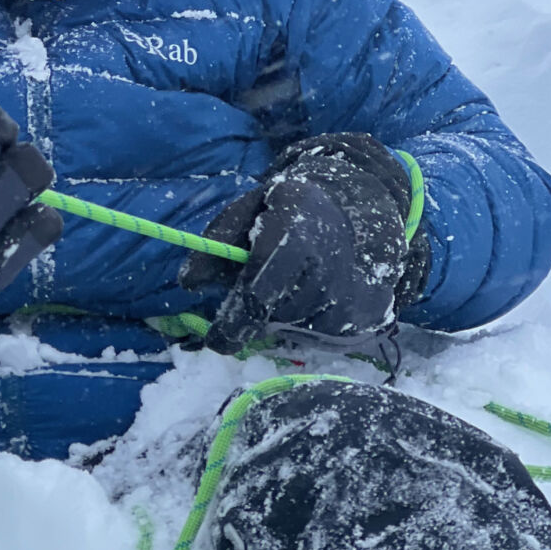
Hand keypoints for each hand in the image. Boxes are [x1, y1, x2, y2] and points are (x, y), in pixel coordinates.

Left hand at [180, 132, 428, 353]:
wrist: (355, 214)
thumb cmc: (289, 213)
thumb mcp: (249, 210)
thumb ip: (217, 240)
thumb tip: (188, 282)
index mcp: (294, 231)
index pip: (258, 290)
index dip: (234, 320)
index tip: (215, 340)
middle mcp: (327, 266)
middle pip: (274, 315)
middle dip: (254, 315)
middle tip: (249, 303)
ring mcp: (349, 294)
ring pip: (293, 328)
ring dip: (278, 317)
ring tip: (287, 285)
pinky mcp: (362, 318)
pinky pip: (316, 336)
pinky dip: (302, 323)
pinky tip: (308, 295)